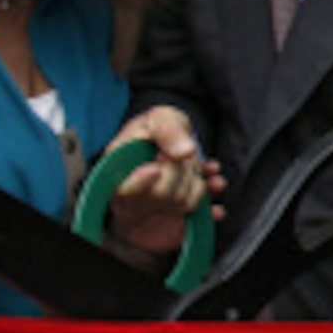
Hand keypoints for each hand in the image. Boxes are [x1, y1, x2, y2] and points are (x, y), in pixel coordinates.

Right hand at [103, 106, 222, 251]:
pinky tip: (214, 181)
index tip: (155, 168)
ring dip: (196, 179)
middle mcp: (134, 194)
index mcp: (118, 169)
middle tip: (180, 155)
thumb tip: (185, 152)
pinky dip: (211, 196)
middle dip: (180, 170)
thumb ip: (168, 131)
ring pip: (182, 203)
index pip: (124, 189)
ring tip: (190, 164)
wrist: (173, 136)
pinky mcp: (177, 213)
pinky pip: (199, 214)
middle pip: (161, 193)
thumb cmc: (160, 127)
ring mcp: (155, 207)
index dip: (141, 182)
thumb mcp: (162, 117)